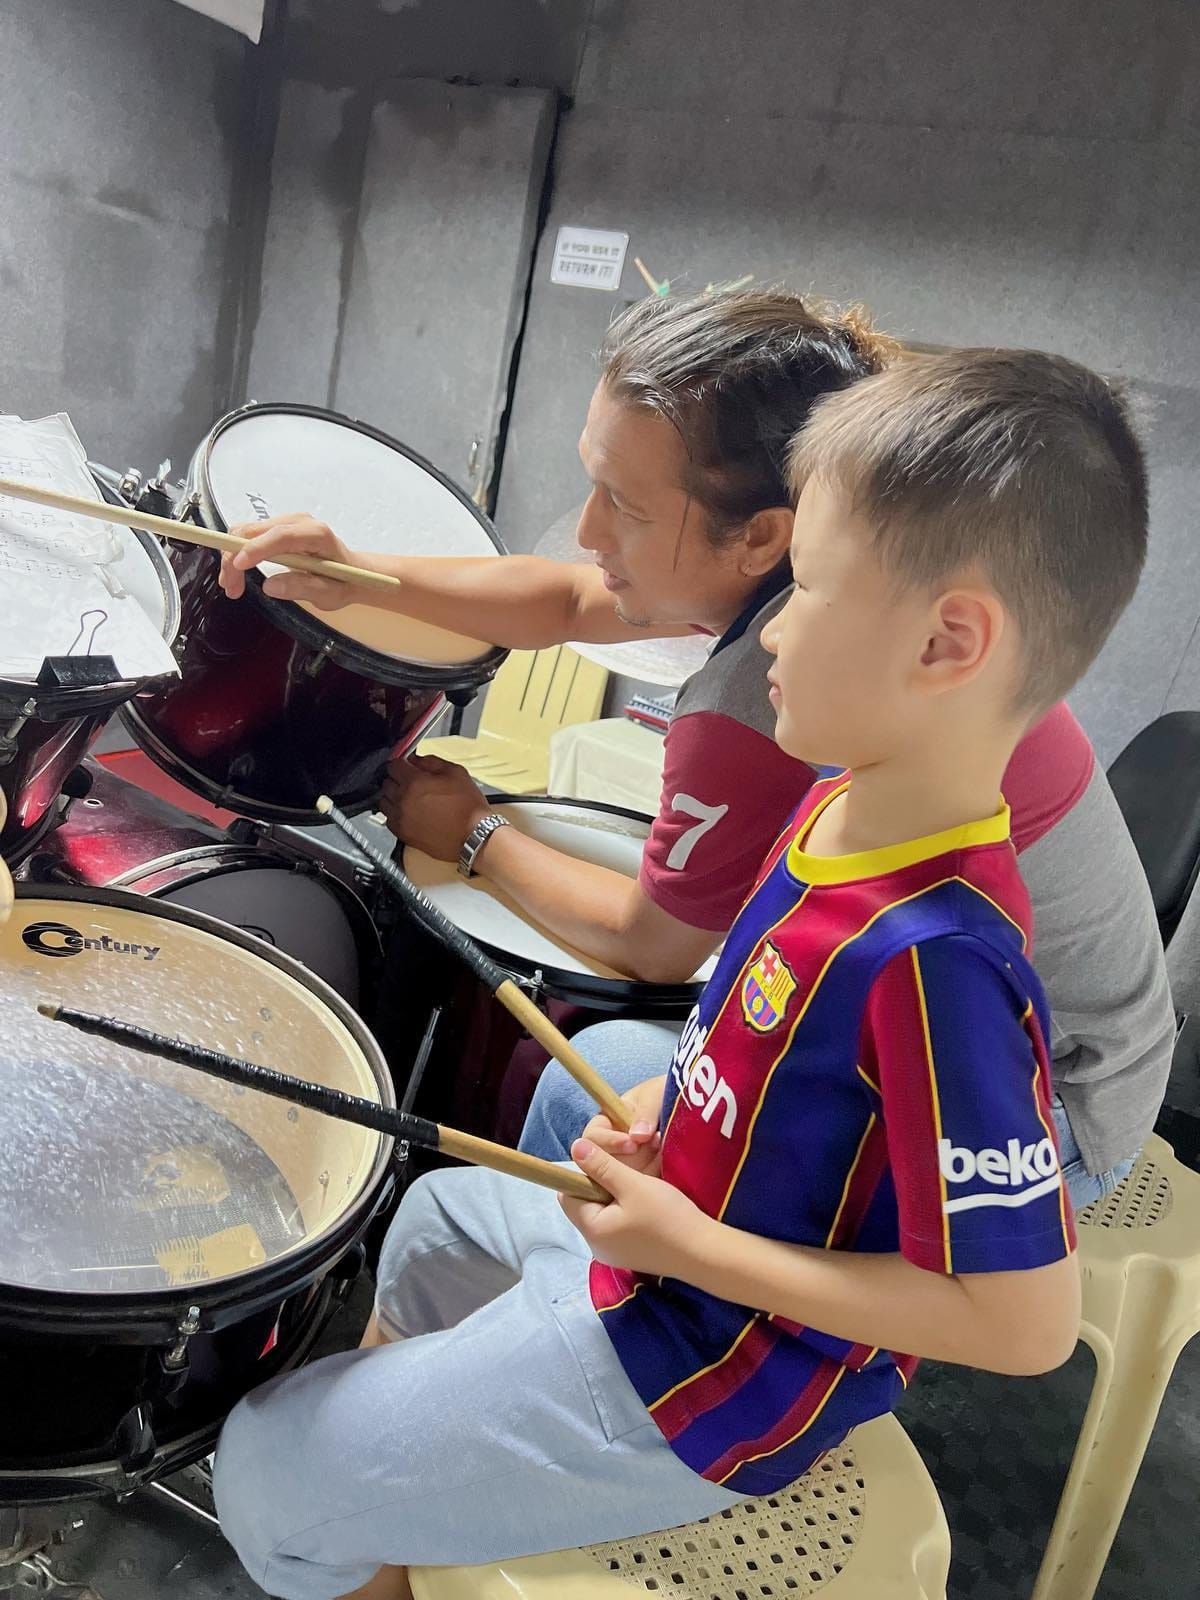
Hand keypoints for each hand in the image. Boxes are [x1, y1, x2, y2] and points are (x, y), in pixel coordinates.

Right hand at [218, 513, 357, 609]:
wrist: (352, 573)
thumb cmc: (344, 582)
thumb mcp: (329, 594)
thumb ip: (302, 588)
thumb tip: (270, 585)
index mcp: (317, 534)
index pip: (280, 536)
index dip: (256, 548)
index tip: (238, 566)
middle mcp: (299, 522)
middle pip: (254, 531)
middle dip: (235, 558)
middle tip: (230, 588)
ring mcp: (286, 523)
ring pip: (246, 532)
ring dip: (233, 558)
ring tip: (233, 587)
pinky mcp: (277, 529)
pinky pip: (250, 536)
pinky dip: (238, 555)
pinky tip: (239, 574)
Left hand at [379, 754, 489, 861]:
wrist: (474, 836)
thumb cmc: (468, 806)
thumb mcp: (456, 773)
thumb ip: (431, 762)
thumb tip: (415, 759)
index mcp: (414, 781)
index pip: (393, 765)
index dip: (401, 763)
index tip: (406, 766)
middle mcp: (403, 799)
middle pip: (386, 783)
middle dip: (396, 779)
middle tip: (410, 782)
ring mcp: (401, 818)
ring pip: (384, 801)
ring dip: (393, 797)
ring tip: (408, 798)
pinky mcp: (402, 833)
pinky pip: (388, 819)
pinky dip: (395, 814)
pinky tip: (408, 813)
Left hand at [560, 1139, 712, 1278]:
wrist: (704, 1253)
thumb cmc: (667, 1217)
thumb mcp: (634, 1185)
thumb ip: (602, 1166)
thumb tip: (575, 1147)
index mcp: (591, 1230)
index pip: (568, 1195)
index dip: (583, 1174)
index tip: (609, 1164)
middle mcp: (597, 1246)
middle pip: (586, 1204)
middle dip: (602, 1184)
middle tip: (628, 1173)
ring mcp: (614, 1252)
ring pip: (604, 1212)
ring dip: (617, 1195)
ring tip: (641, 1186)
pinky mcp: (630, 1253)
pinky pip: (618, 1224)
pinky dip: (627, 1209)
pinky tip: (648, 1203)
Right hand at [579, 1074, 664, 1175]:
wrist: (690, 1108)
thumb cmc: (666, 1094)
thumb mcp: (655, 1095)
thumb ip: (645, 1112)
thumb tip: (637, 1136)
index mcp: (607, 1122)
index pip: (592, 1137)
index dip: (608, 1142)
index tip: (632, 1143)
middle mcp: (612, 1146)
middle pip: (605, 1163)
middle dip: (631, 1158)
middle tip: (656, 1145)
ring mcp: (627, 1164)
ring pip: (623, 1177)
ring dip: (645, 1166)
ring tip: (664, 1150)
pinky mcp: (642, 1177)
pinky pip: (641, 1184)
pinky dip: (655, 1176)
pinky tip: (668, 1162)